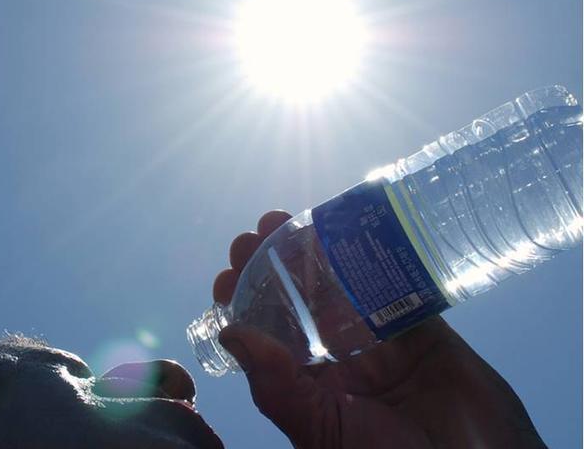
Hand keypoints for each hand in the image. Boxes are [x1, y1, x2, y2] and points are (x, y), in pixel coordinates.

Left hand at [213, 210, 545, 448]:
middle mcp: (339, 357)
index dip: (244, 303)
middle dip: (270, 266)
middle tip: (253, 237)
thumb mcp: (319, 427)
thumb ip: (276, 385)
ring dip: (310, 251)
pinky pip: (393, 281)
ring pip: (339, 284)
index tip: (226, 276)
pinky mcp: (421, 325)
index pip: (266, 335)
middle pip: (298, 301)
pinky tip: (347, 228)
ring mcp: (380, 338)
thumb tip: (229, 333)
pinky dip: (371, 254)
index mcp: (309, 385)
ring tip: (284, 221)